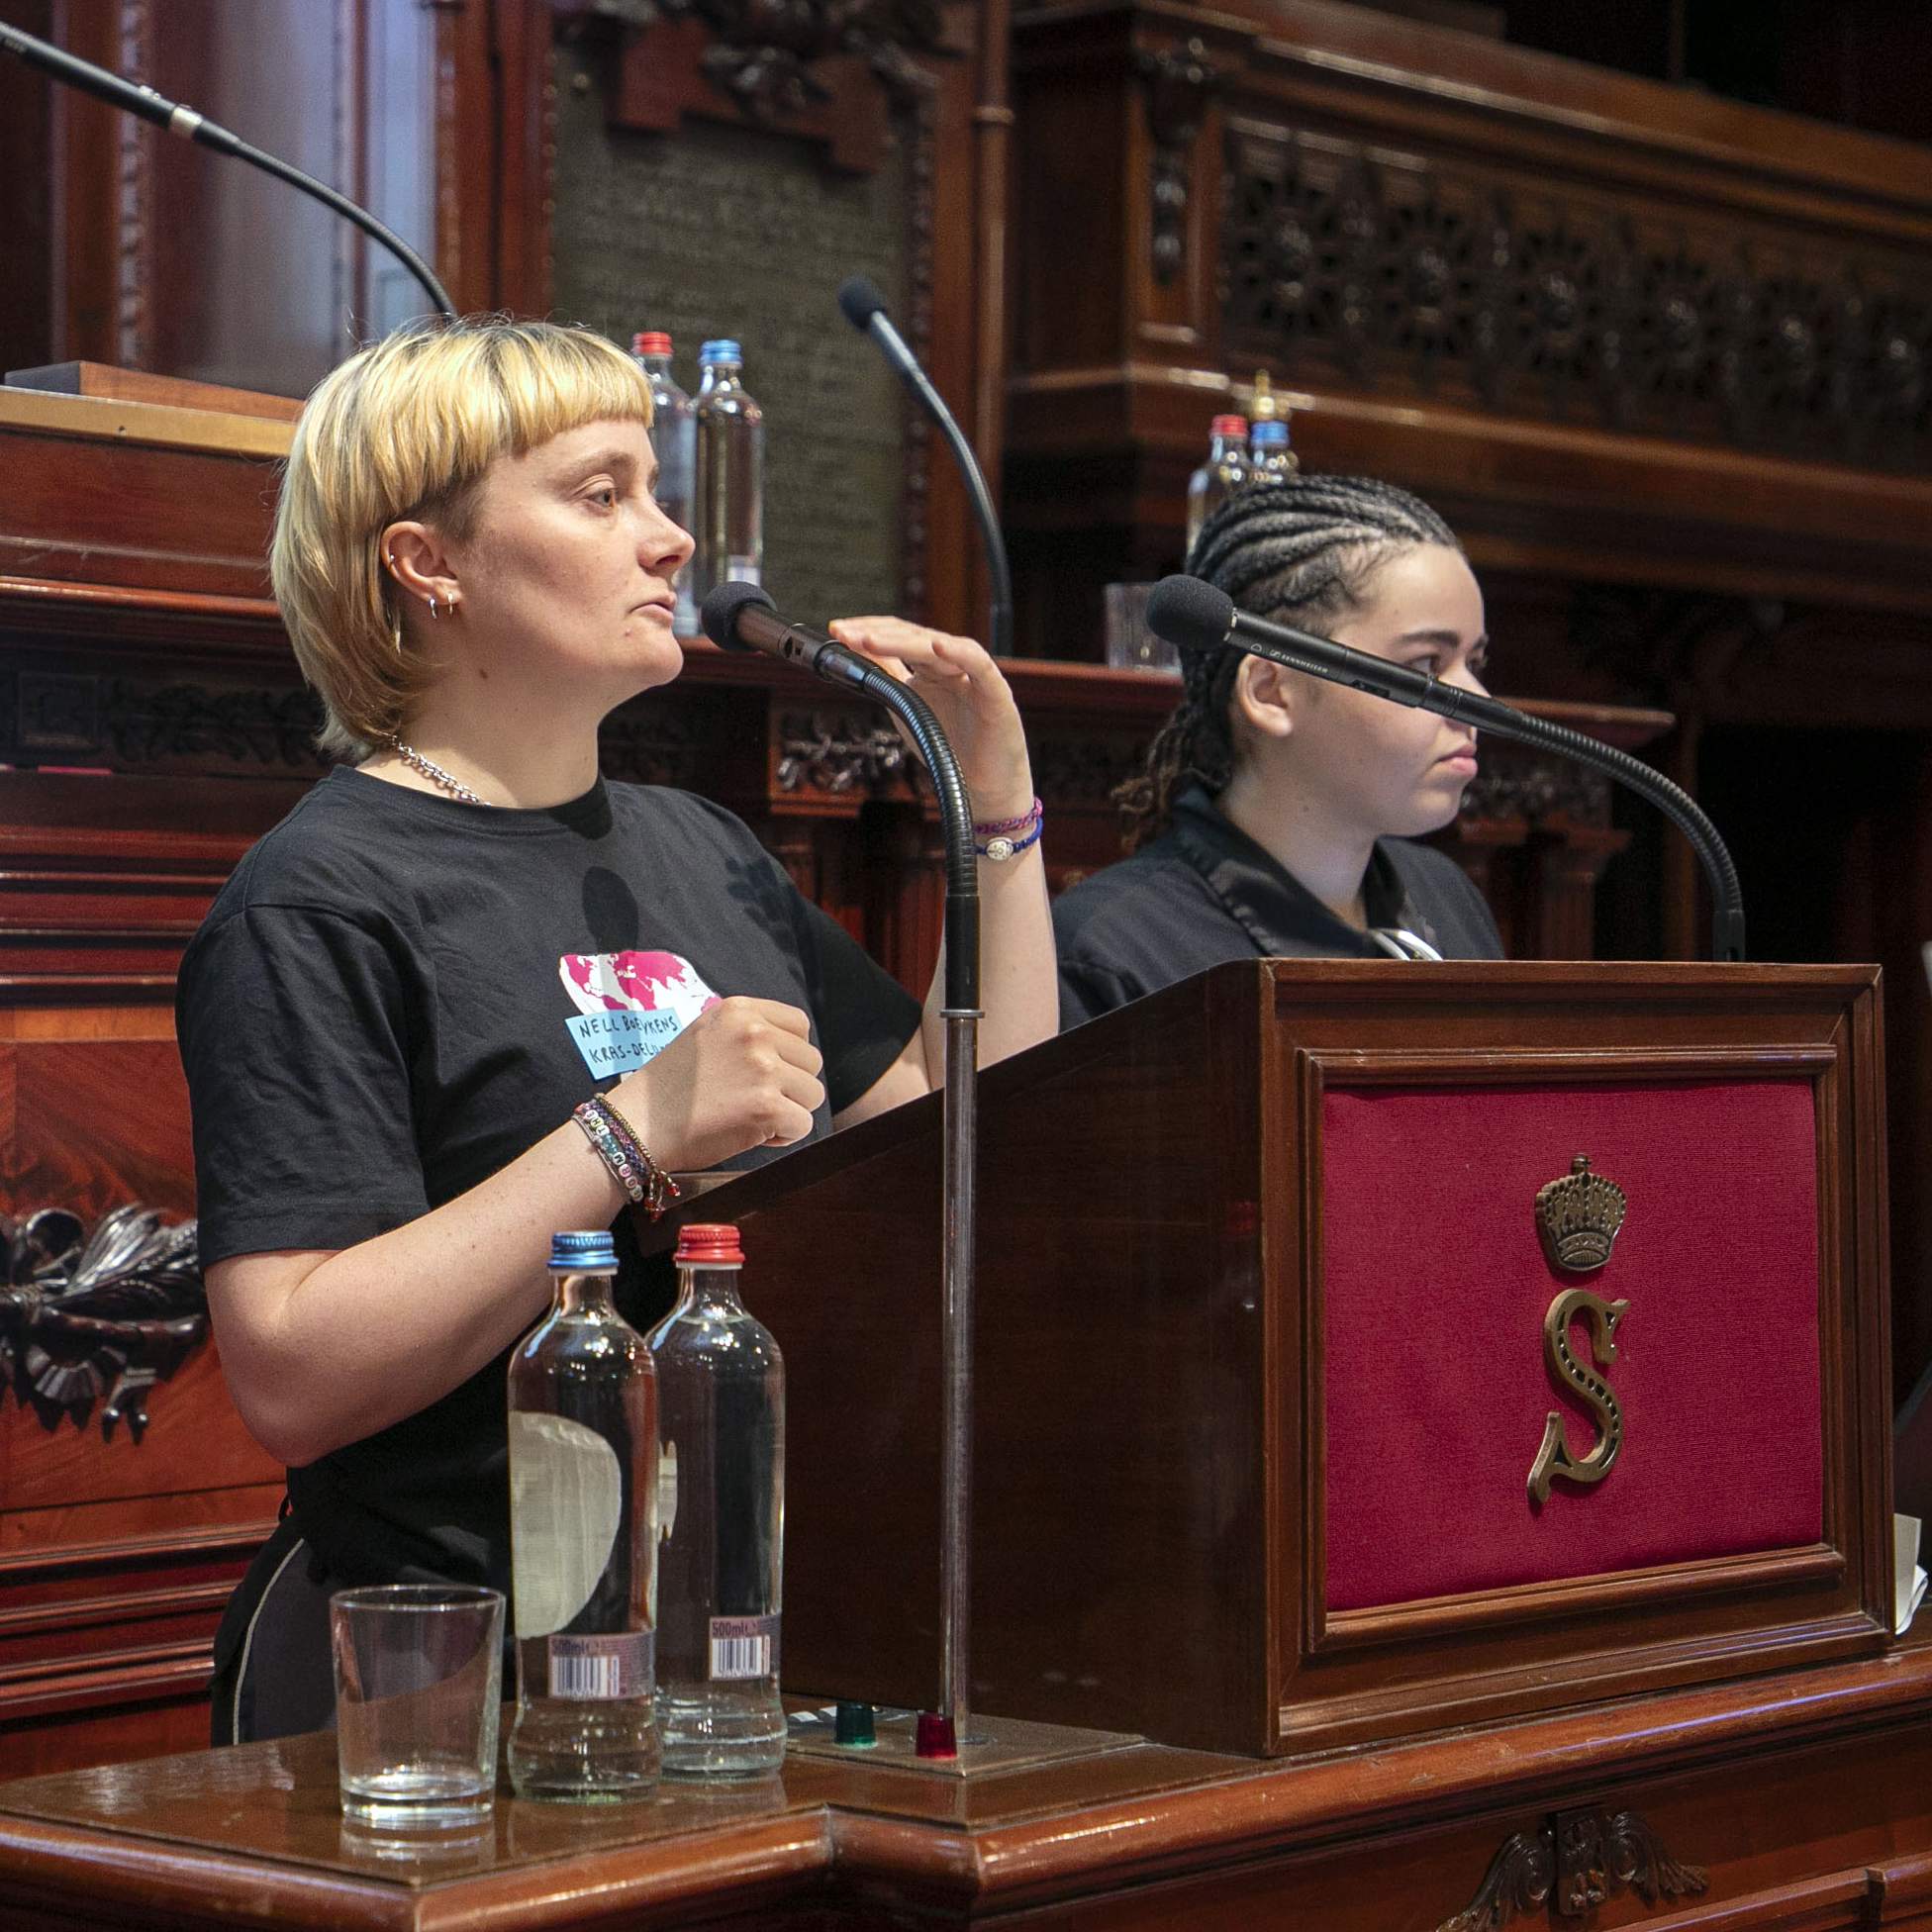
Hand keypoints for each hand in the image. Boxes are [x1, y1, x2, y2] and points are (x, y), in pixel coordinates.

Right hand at [610, 997, 823, 1169]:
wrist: (637, 1125)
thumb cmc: (667, 1090)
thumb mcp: (704, 1036)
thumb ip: (745, 1033)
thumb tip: (789, 1050)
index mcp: (739, 1010)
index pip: (799, 1024)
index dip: (791, 1054)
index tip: (770, 1072)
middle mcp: (754, 1033)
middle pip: (811, 1061)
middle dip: (792, 1085)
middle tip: (756, 1100)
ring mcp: (763, 1069)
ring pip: (813, 1094)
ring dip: (791, 1110)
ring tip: (753, 1116)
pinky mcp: (767, 1107)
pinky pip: (803, 1125)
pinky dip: (784, 1136)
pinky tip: (755, 1134)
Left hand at [827, 616, 1034, 822]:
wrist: (983, 788)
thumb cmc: (950, 749)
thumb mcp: (908, 708)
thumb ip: (889, 679)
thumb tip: (859, 655)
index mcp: (931, 667)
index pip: (898, 636)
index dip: (868, 631)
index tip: (837, 632)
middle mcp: (952, 664)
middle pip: (913, 636)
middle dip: (875, 633)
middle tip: (843, 634)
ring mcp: (973, 675)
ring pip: (938, 646)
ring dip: (901, 642)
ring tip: (868, 641)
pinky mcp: (996, 692)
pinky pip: (977, 664)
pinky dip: (956, 652)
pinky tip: (934, 646)